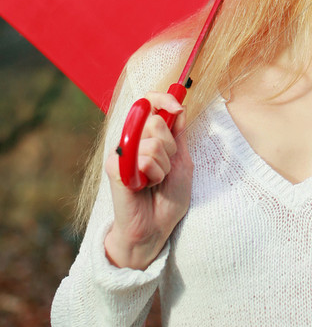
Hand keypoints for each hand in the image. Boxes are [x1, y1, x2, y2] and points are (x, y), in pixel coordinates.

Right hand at [104, 93, 192, 269]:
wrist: (155, 228)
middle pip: (156, 121)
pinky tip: (145, 187)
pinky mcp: (114, 166)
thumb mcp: (182, 162)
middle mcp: (132, 140)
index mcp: (148, 135)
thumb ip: (179, 135)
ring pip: (154, 142)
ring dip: (163, 166)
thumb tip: (180, 108)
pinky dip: (153, 175)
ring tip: (155, 181)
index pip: (150, 103)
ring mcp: (121, 152)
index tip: (178, 108)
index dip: (164, 99)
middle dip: (170, 147)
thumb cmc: (168, 197)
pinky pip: (144, 160)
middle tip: (165, 168)